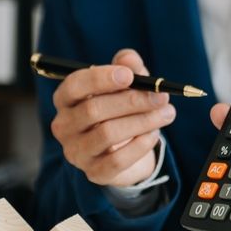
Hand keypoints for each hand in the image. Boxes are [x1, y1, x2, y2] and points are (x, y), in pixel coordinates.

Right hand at [51, 49, 175, 186]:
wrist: (125, 149)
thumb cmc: (120, 109)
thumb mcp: (127, 84)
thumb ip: (128, 67)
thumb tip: (129, 58)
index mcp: (66, 99)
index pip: (74, 86)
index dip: (100, 79)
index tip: (129, 75)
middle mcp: (64, 126)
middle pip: (93, 110)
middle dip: (132, 101)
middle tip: (161, 97)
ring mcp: (76, 152)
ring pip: (107, 134)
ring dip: (142, 121)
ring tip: (166, 114)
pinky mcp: (94, 173)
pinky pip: (117, 160)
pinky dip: (140, 145)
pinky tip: (154, 134)